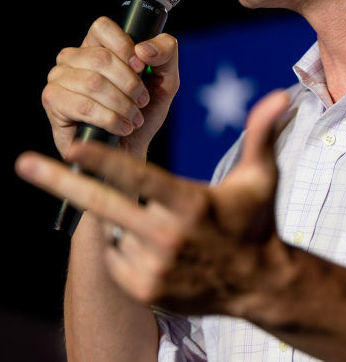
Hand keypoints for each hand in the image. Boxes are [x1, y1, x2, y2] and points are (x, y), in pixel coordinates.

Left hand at [17, 90, 289, 313]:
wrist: (258, 283)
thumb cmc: (257, 221)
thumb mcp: (262, 177)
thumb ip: (262, 134)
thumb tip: (280, 95)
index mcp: (190, 205)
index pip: (139, 178)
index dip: (104, 161)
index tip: (74, 145)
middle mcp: (167, 237)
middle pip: (102, 204)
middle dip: (60, 182)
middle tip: (24, 162)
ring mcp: (152, 267)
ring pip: (116, 229)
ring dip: (126, 219)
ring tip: (167, 225)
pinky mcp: (143, 288)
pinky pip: (119, 257)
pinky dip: (129, 245)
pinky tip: (160, 247)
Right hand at [42, 16, 179, 158]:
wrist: (131, 148)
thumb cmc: (145, 111)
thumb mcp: (166, 78)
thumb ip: (165, 53)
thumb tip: (143, 49)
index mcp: (97, 44)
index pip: (103, 27)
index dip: (126, 47)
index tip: (142, 68)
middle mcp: (73, 57)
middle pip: (101, 58)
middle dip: (130, 84)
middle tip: (142, 101)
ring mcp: (59, 78)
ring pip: (93, 83)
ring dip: (122, 104)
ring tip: (133, 118)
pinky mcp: (52, 101)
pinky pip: (82, 105)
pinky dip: (109, 118)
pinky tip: (121, 127)